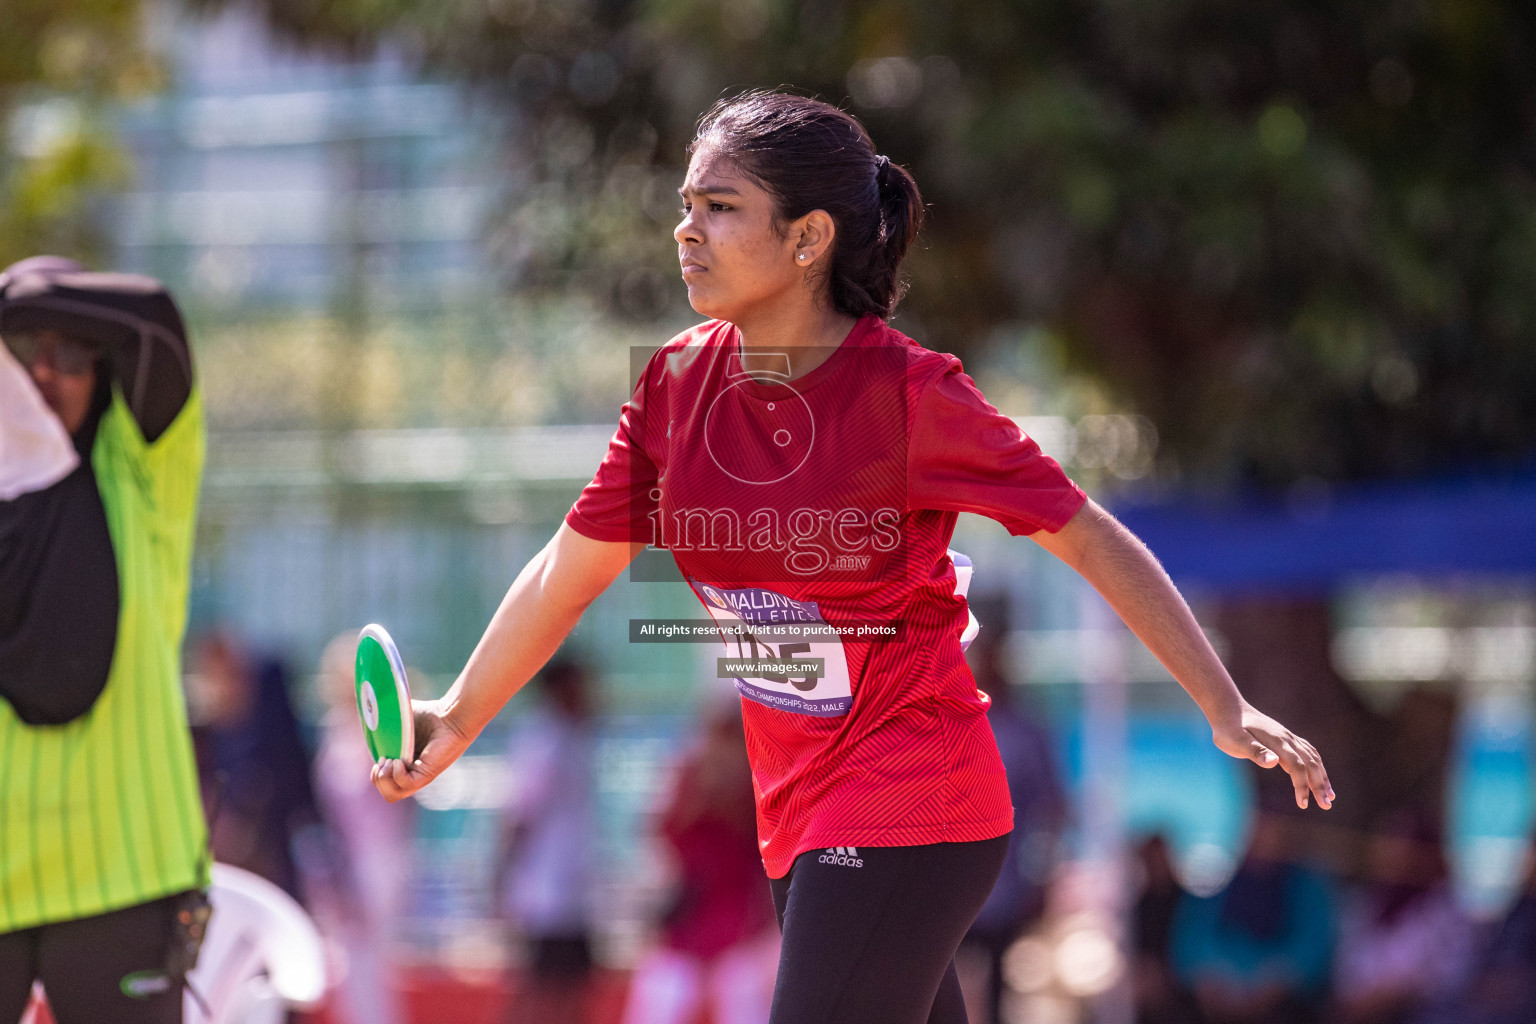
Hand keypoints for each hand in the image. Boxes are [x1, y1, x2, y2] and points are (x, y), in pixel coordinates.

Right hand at [370, 699, 471, 802]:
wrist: (449, 715)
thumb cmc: (429, 716)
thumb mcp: (398, 721)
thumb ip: (383, 721)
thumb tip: (367, 711)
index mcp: (404, 768)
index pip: (384, 784)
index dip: (376, 774)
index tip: (380, 757)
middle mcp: (412, 776)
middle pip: (387, 794)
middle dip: (378, 779)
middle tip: (384, 761)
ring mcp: (420, 777)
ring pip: (393, 795)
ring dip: (384, 779)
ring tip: (390, 761)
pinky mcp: (427, 774)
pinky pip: (406, 785)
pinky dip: (397, 775)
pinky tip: (400, 760)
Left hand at [1211, 703, 1334, 809]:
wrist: (1228, 709)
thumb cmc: (1228, 729)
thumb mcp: (1236, 741)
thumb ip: (1255, 751)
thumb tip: (1275, 762)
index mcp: (1277, 742)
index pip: (1297, 766)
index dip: (1302, 785)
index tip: (1303, 804)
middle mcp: (1287, 739)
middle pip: (1310, 763)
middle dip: (1319, 785)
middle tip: (1326, 806)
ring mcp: (1288, 737)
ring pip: (1313, 758)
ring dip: (1323, 777)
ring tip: (1330, 796)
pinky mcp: (1286, 738)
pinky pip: (1308, 752)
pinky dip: (1317, 766)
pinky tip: (1319, 775)